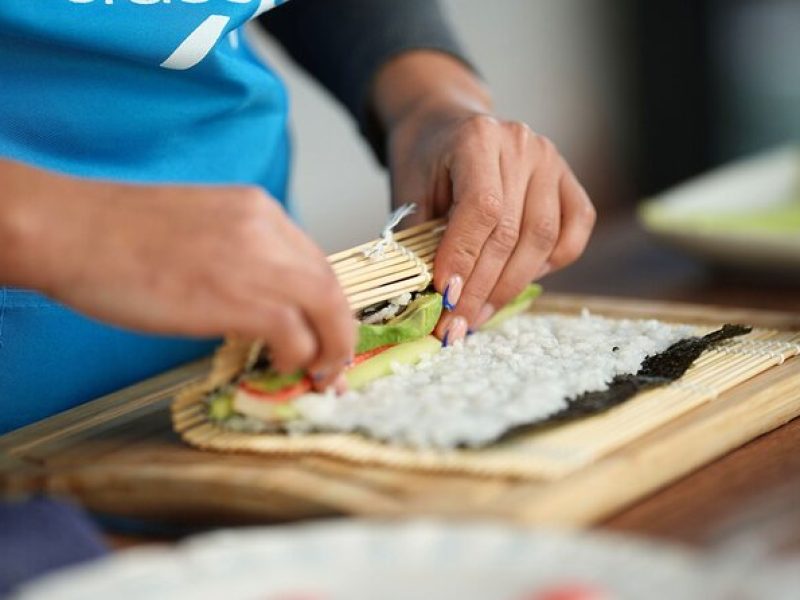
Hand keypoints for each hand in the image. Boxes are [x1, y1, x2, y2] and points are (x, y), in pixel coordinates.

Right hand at [2, 161, 354, 387]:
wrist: (71, 230)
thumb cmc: (117, 233)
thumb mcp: (198, 227)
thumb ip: (238, 252)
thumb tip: (257, 296)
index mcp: (257, 208)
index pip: (316, 260)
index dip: (327, 304)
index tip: (326, 332)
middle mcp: (267, 229)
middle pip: (331, 286)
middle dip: (340, 332)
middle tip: (332, 365)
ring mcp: (255, 261)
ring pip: (327, 309)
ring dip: (329, 350)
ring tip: (315, 375)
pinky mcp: (237, 298)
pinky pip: (295, 333)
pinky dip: (299, 356)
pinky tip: (281, 367)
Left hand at [375, 53, 595, 341]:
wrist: (445, 124)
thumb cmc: (424, 161)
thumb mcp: (409, 192)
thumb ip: (419, 240)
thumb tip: (429, 300)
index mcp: (477, 138)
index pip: (481, 209)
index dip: (465, 259)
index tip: (445, 298)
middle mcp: (522, 145)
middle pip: (512, 232)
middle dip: (482, 288)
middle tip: (457, 325)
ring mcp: (551, 161)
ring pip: (542, 239)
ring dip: (510, 287)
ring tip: (479, 316)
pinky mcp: (569, 181)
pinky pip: (572, 233)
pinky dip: (549, 265)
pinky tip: (517, 282)